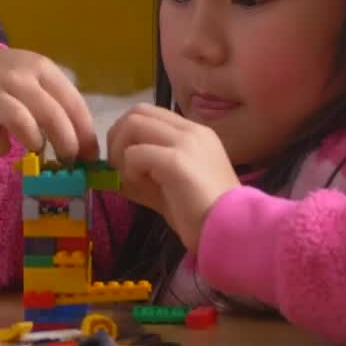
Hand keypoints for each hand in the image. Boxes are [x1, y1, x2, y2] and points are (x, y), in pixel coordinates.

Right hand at [0, 48, 97, 161]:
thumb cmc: (11, 83)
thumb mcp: (37, 82)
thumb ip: (59, 108)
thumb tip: (86, 150)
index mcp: (41, 68)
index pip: (73, 103)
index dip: (85, 134)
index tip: (91, 159)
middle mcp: (17, 76)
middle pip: (51, 115)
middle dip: (65, 144)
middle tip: (68, 162)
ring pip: (20, 122)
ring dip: (35, 143)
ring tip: (36, 152)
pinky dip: (0, 148)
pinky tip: (2, 147)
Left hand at [106, 103, 240, 250]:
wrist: (233, 232)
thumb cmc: (205, 215)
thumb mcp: (170, 187)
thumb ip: (145, 173)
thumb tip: (113, 172)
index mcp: (194, 133)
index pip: (147, 113)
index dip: (125, 134)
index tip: (121, 161)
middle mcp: (191, 130)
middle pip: (136, 112)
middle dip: (117, 137)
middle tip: (117, 168)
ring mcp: (185, 142)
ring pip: (133, 124)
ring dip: (121, 151)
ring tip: (130, 178)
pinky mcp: (177, 160)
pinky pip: (135, 153)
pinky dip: (129, 170)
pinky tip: (141, 189)